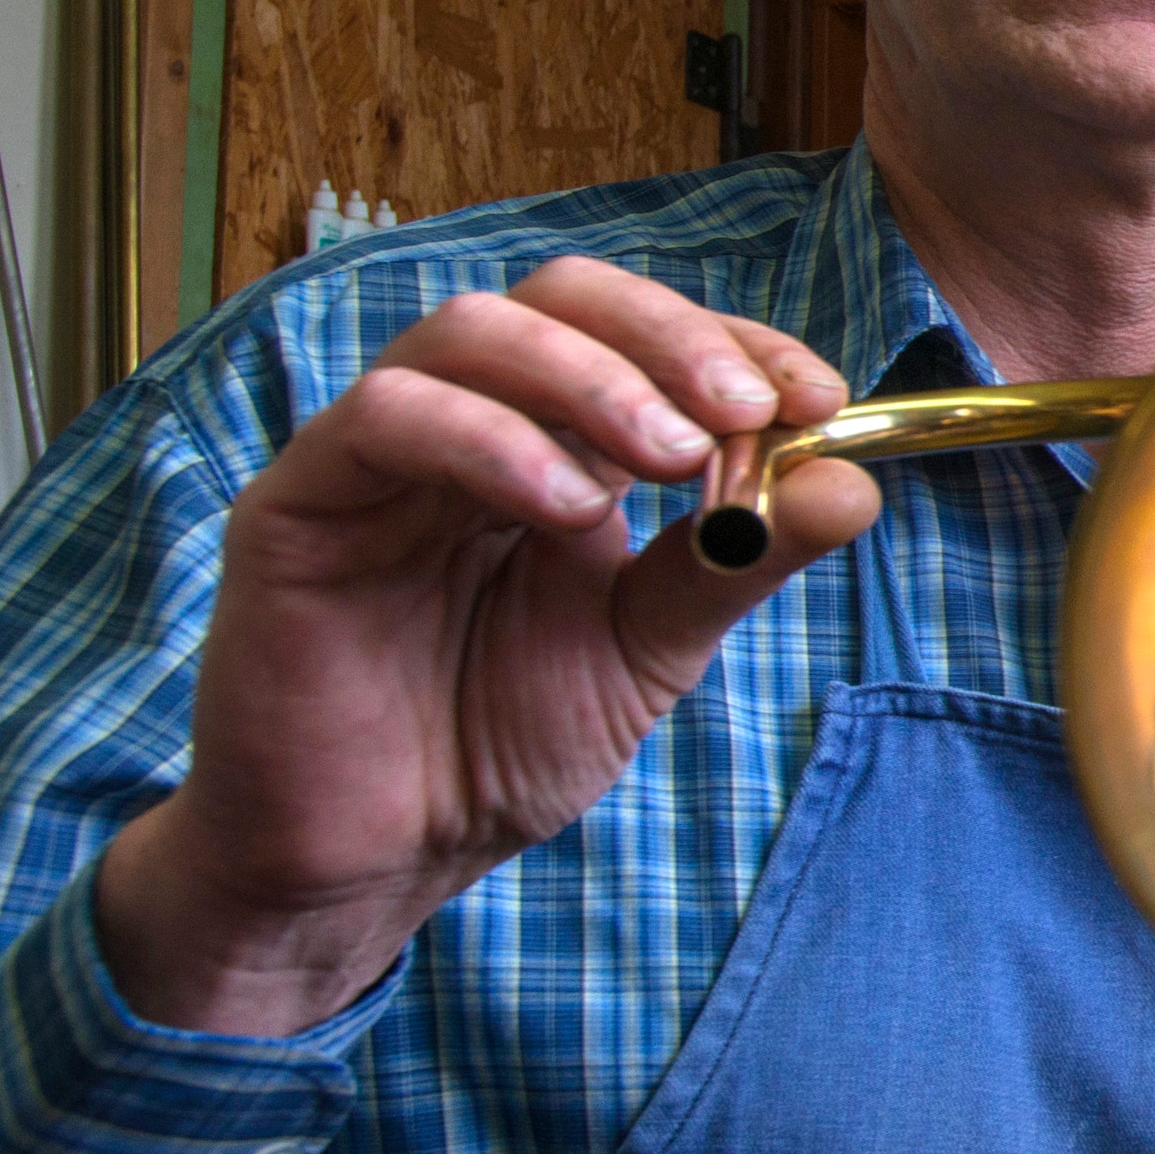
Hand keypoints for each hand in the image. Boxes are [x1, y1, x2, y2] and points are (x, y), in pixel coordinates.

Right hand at [91, 259, 878, 1036]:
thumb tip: (856, 482)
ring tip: (672, 458)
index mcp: (555, 444)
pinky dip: (489, 441)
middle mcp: (467, 423)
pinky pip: (384, 418)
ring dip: (590, 378)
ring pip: (470, 333)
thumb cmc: (497, 743)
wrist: (382, 856)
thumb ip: (738, 557)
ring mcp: (377, 454)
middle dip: (666, 338)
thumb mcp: (650, 646)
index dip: (733, 342)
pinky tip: (566, 510)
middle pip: (558, 297)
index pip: (642, 334)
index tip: (818, 397)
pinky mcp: (299, 502)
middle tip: (746, 408)